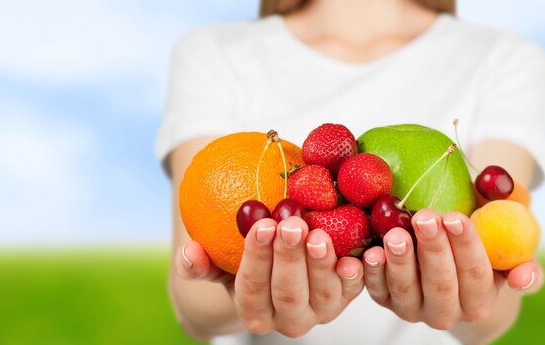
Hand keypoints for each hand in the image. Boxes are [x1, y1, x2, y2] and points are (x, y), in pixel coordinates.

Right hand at [176, 216, 364, 337]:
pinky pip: (354, 290)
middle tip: (291, 224)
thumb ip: (200, 263)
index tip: (262, 226)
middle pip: (289, 292)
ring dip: (321, 264)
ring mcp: (321, 311)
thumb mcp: (220, 264)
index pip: (252, 288)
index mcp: (255, 313)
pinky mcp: (346, 298)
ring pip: (323, 294)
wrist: (278, 273)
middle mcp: (289, 319)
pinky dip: (355, 275)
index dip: (257, 259)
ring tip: (318, 234)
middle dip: (290, 258)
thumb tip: (189, 253)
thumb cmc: (244, 263)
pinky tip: (355, 255)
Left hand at [362, 209, 543, 329]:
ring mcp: (412, 308)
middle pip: (440, 283)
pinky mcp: (384, 300)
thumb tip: (521, 277)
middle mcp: (445, 312)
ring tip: (396, 234)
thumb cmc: (477, 242)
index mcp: (479, 301)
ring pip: (406, 289)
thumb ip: (519, 260)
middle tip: (425, 217)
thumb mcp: (504, 247)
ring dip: (400, 261)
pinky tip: (371, 253)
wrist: (444, 252)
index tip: (455, 217)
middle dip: (433, 249)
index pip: (475, 275)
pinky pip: (376, 289)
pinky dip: (372, 272)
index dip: (466, 246)